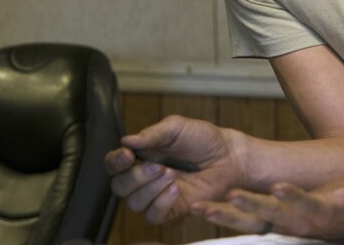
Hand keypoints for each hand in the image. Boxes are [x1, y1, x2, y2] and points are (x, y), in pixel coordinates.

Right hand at [105, 115, 241, 223]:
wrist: (228, 156)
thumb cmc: (203, 139)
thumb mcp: (177, 127)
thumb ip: (152, 134)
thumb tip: (126, 140)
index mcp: (141, 155)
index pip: (114, 164)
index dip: (115, 162)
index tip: (128, 155)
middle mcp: (144, 177)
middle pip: (120, 187)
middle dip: (135, 177)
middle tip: (158, 166)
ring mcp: (157, 194)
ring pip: (134, 203)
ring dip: (150, 189)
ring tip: (172, 174)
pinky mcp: (171, 209)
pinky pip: (153, 216)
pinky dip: (161, 203)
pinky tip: (176, 189)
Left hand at [192, 174, 343, 240]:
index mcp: (320, 214)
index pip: (304, 206)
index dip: (292, 198)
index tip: (278, 187)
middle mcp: (296, 223)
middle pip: (269, 217)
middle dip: (246, 208)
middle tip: (226, 198)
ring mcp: (279, 225)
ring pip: (249, 222)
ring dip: (225, 216)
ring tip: (201, 208)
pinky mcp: (267, 222)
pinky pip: (242, 220)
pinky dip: (222, 214)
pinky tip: (199, 208)